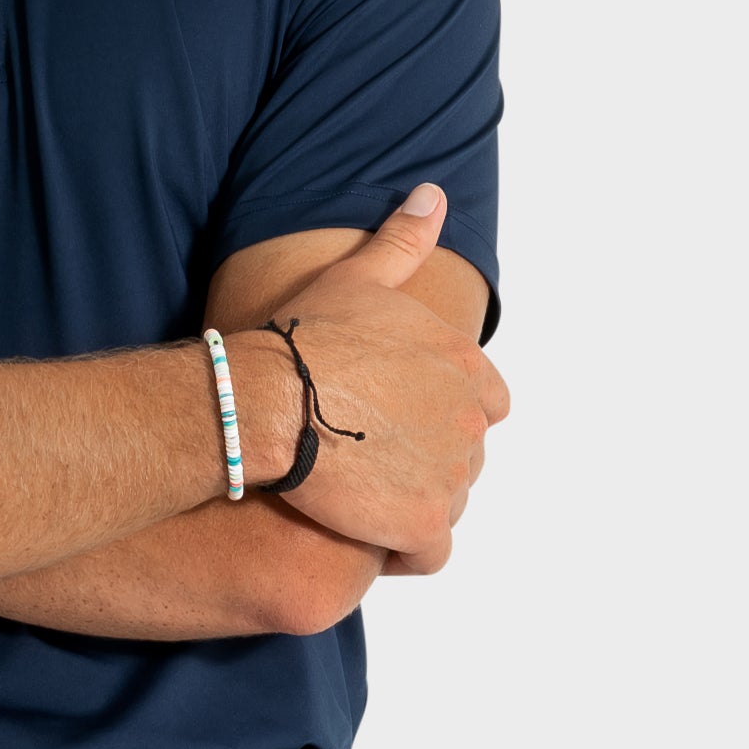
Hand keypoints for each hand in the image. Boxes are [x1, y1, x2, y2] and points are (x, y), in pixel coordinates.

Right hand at [232, 191, 506, 561]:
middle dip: (422, 462)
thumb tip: (433, 194)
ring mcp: (452, 475)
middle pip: (461, 458)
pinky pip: (429, 554)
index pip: (485, 405)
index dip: (439, 417)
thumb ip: (402, 242)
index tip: (394, 420)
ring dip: (409, 506)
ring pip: (445, 504)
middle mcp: (471, 421)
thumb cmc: (301, 340)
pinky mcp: (424, 524)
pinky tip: (363, 535)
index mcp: (466, 366)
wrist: (263, 401)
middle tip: (364, 458)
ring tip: (355, 494)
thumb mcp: (358, 278)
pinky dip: (404, 552)